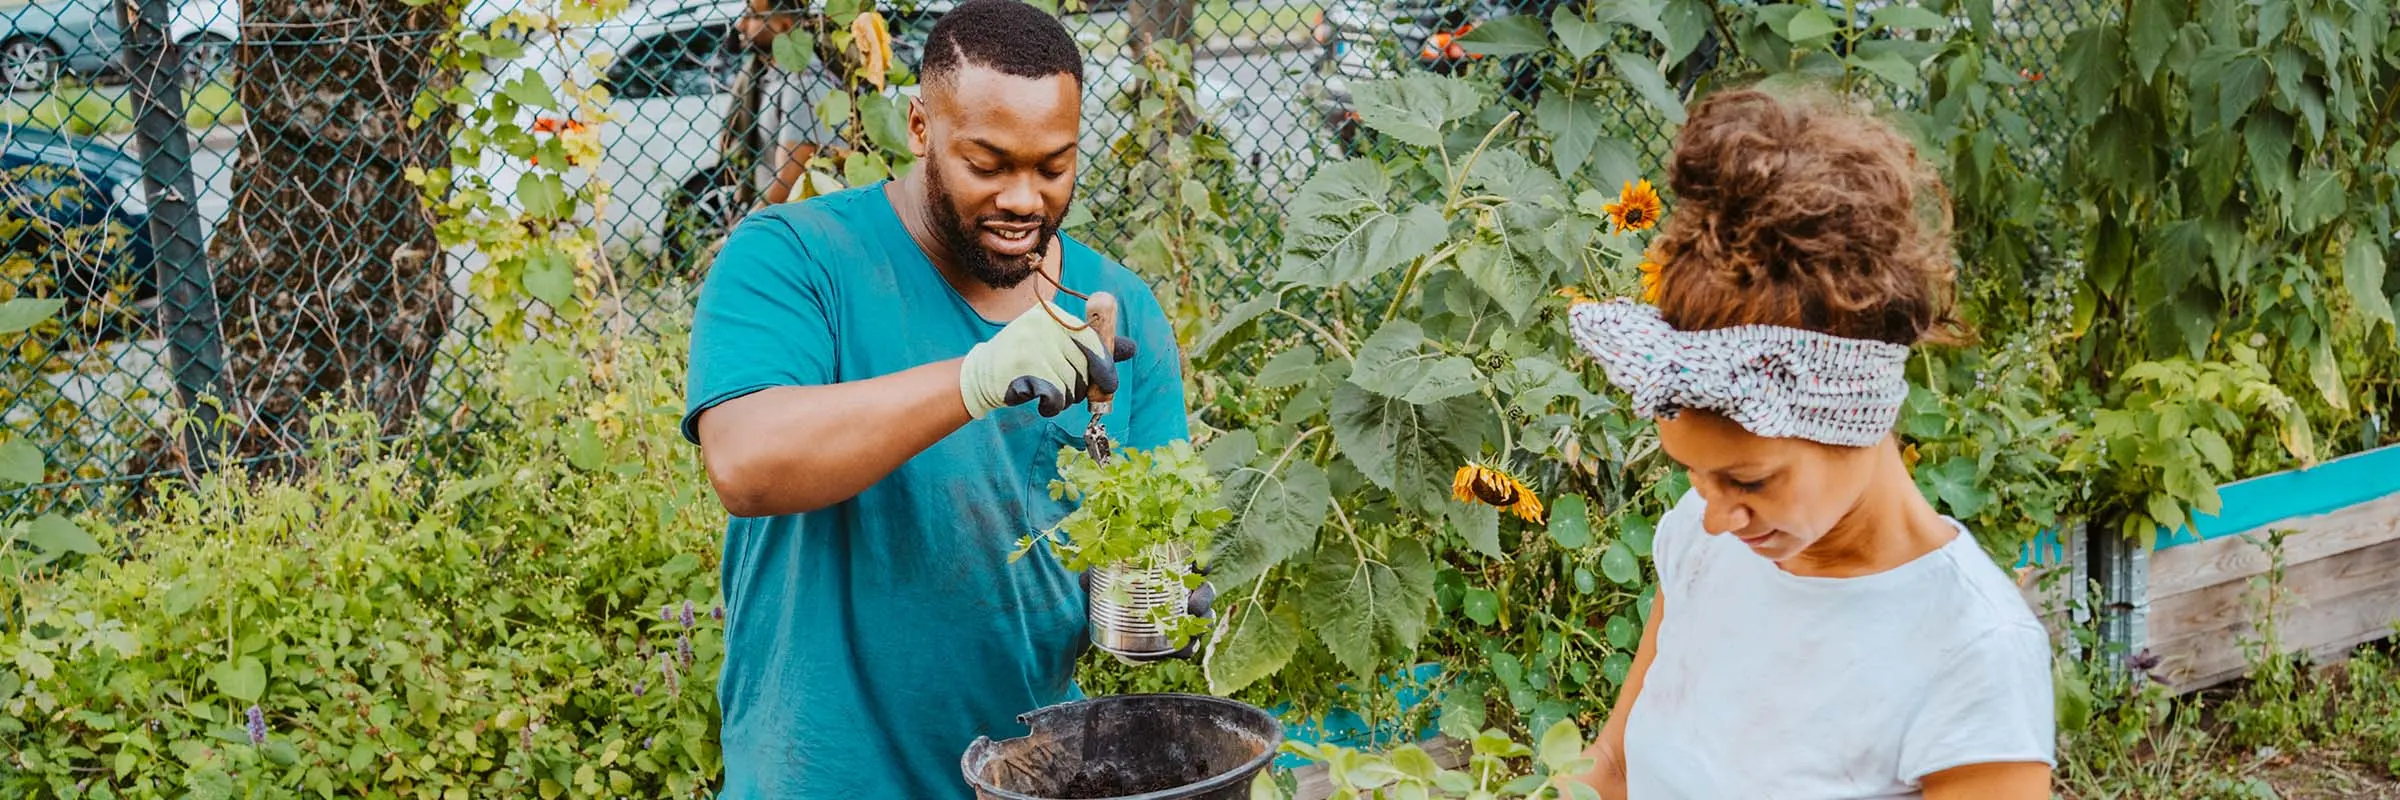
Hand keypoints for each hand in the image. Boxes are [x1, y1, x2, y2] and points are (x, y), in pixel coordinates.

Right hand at [958, 301, 1135, 418]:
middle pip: (1084, 366)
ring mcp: (1032, 345)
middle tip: (1063, 390)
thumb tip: (1131, 348)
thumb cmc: (1026, 360)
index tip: (1108, 384)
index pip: (1092, 340)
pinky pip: (1056, 396)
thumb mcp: (1057, 345)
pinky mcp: (1024, 368)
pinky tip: (1040, 402)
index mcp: (1054, 314)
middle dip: (1080, 387)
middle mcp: (1044, 324)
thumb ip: (1092, 346)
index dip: (1104, 365)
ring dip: (1064, 399)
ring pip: (1071, 384)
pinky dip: (1052, 406)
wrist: (981, 374)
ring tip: (1045, 392)